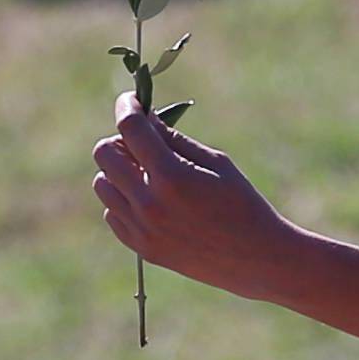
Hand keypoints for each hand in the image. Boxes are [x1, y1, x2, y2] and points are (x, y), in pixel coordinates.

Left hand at [91, 98, 307, 305]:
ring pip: (103, 184)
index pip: (130, 129)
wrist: (255, 259)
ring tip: (149, 173)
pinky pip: (112, 214)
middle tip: (144, 142)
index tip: (130, 100)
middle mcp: (149, 203)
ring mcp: (142, 229)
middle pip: (104, 153)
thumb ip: (176, 139)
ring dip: (120, 171)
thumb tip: (145, 117)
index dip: (127, 107)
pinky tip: (152, 200)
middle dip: (121, 139)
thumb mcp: (216, 162)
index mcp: (172, 176)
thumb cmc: (242, 203)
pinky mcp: (141, 248)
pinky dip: (124, 200)